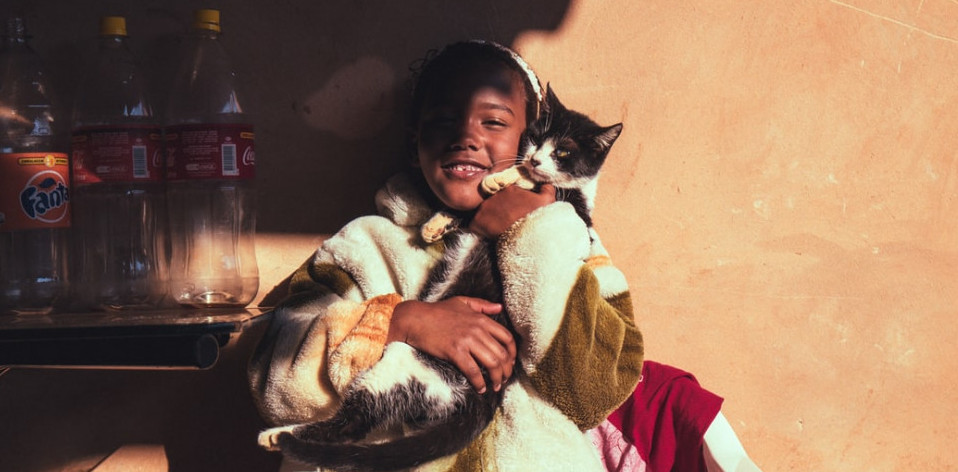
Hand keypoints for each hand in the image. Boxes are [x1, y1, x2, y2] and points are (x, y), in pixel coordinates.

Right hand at [387, 296, 515, 392]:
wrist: (415, 319)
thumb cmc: (436, 311)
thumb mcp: (461, 302)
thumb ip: (482, 305)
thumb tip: (499, 307)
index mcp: (481, 319)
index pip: (507, 337)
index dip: (513, 353)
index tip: (510, 363)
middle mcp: (477, 329)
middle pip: (502, 353)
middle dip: (506, 370)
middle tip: (504, 379)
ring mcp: (466, 340)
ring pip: (492, 363)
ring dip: (497, 378)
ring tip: (495, 386)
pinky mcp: (455, 351)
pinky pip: (473, 371)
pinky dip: (479, 382)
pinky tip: (480, 388)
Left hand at [469, 183, 555, 238]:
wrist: (528, 235)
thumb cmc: (539, 217)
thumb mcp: (548, 199)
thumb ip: (546, 188)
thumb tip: (545, 184)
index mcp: (510, 189)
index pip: (507, 193)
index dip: (511, 202)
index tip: (515, 210)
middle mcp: (494, 196)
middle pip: (495, 202)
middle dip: (500, 209)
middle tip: (507, 220)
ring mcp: (484, 208)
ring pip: (485, 212)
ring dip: (490, 218)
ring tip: (499, 228)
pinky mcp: (477, 222)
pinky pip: (474, 224)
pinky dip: (479, 229)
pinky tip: (487, 234)